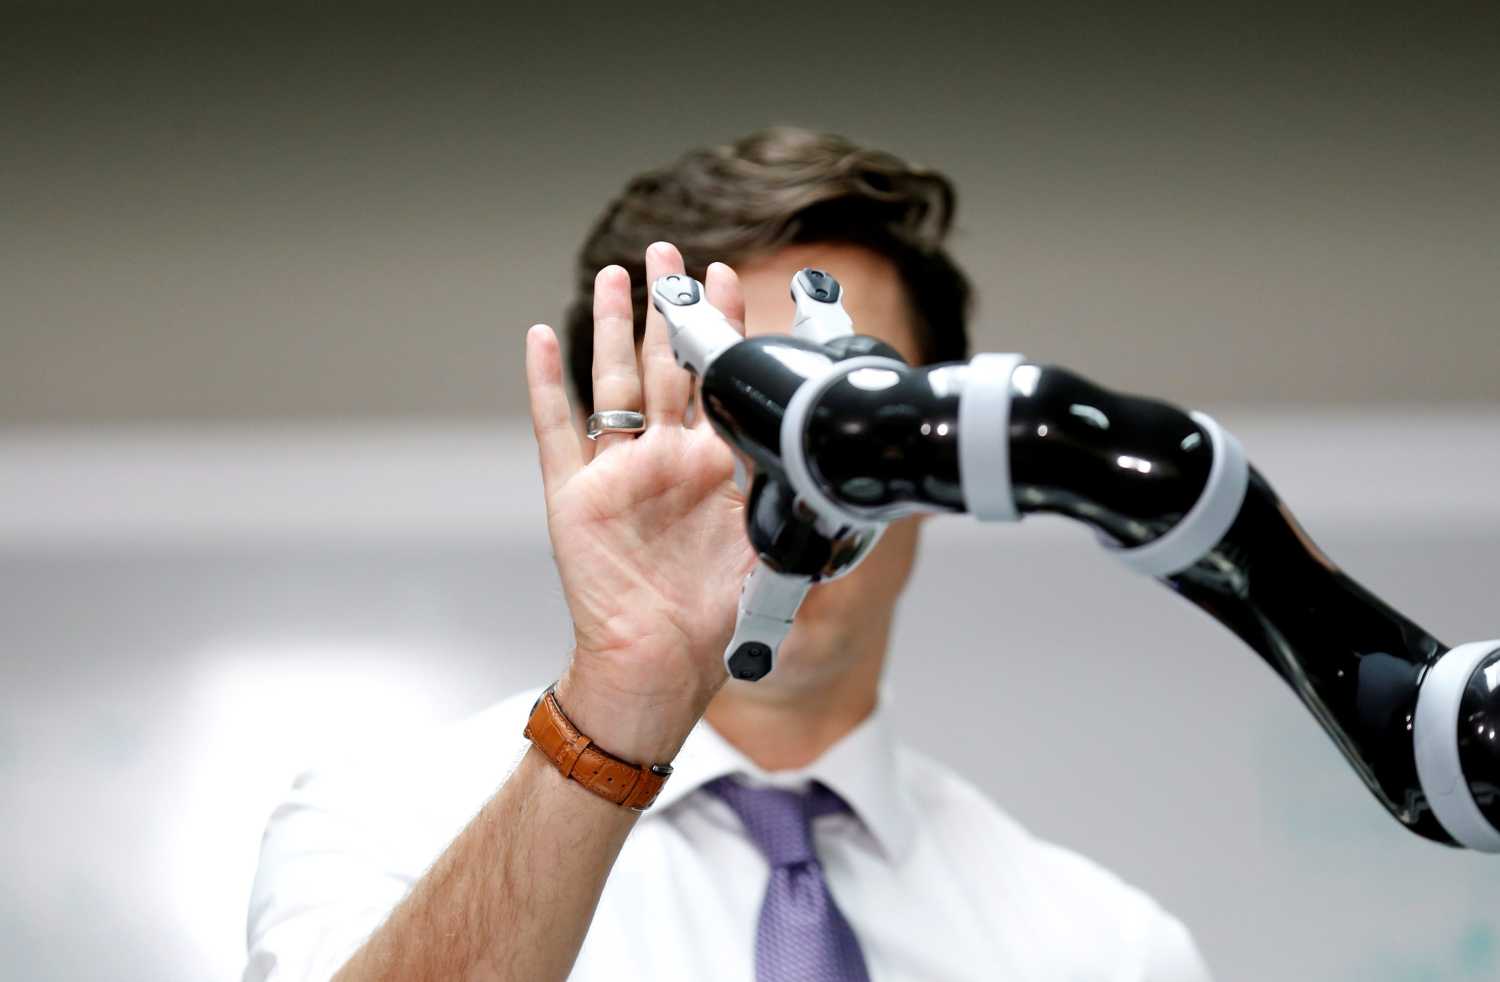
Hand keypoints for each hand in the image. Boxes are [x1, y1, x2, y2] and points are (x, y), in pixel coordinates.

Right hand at [524, 243, 756, 761]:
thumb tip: (840, 469)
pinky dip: (547, 385)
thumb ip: (796, 505)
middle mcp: (664, 459)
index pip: (716, 381)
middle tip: (667, 253)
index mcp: (712, 468)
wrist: (661, 663)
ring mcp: (617, 472)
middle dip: (666, 306)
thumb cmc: (715, 619)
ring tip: (611, 274)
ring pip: (611, 381)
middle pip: (663, 365)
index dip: (720, 329)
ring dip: (610, 326)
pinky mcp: (576, 495)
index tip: (726, 278)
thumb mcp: (774, 555)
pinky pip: (557, 430)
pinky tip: (543, 338)